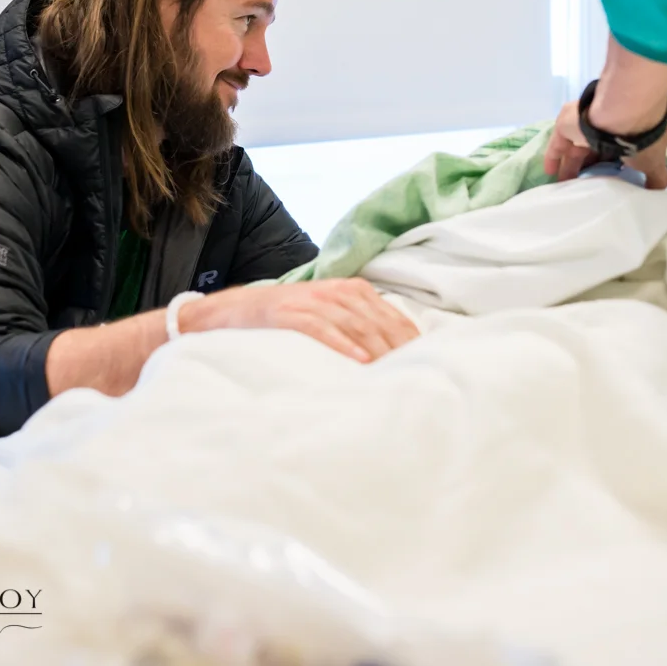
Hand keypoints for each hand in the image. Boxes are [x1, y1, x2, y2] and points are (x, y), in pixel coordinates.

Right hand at [176, 278, 419, 362]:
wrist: (237, 310)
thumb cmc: (290, 319)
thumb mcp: (330, 315)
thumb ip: (360, 325)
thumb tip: (395, 354)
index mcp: (353, 290)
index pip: (393, 317)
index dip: (411, 341)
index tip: (429, 365)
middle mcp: (338, 291)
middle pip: (380, 322)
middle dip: (400, 348)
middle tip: (418, 376)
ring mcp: (314, 301)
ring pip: (356, 324)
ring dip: (377, 349)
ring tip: (395, 372)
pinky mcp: (291, 313)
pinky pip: (322, 328)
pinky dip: (341, 343)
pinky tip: (357, 361)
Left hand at [543, 97, 666, 188]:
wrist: (623, 112)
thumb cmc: (640, 139)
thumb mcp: (654, 163)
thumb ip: (656, 178)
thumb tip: (656, 193)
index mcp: (627, 134)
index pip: (616, 154)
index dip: (610, 168)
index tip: (606, 184)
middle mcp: (605, 127)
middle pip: (593, 152)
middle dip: (588, 169)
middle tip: (581, 189)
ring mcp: (585, 124)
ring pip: (574, 149)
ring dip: (569, 168)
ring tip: (564, 188)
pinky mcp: (567, 124)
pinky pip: (557, 144)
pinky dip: (553, 158)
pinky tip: (550, 173)